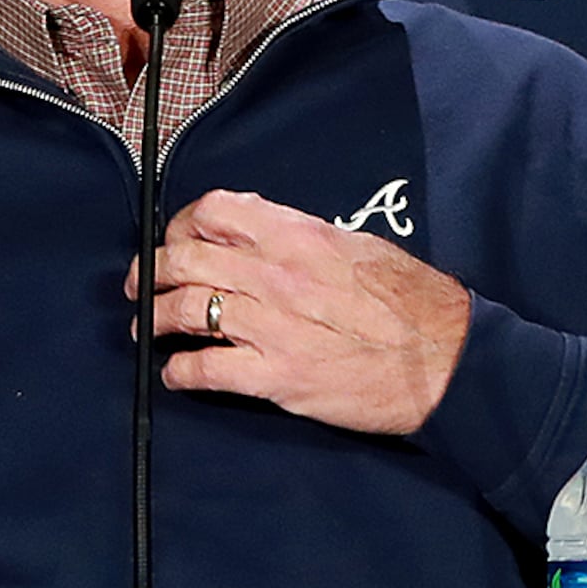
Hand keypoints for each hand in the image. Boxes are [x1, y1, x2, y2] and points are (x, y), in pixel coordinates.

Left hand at [147, 189, 471, 436]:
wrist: (446, 360)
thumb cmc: (413, 304)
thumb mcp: (358, 248)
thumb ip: (304, 238)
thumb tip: (263, 234)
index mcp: (299, 236)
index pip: (216, 212)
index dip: (181, 224)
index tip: (174, 240)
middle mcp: (277, 275)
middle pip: (185, 261)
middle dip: (150, 272)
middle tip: (141, 286)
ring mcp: (272, 326)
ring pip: (185, 311)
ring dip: (154, 320)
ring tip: (147, 329)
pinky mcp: (276, 376)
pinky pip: (206, 369)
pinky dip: (179, 371)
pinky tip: (176, 374)